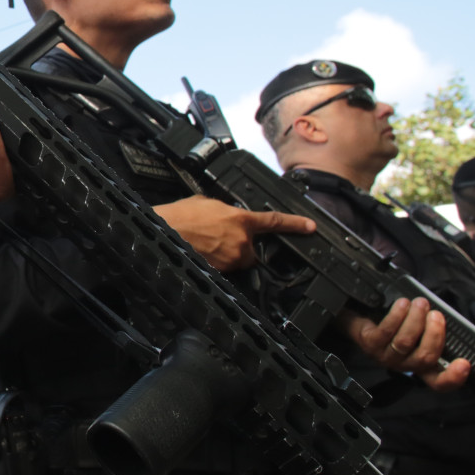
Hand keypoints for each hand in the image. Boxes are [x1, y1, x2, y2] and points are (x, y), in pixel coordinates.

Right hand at [153, 197, 315, 271]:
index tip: (310, 227)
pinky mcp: (221, 272)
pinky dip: (216, 262)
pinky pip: (224, 268)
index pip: (274, 221)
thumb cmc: (180, 216)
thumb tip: (229, 214)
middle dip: (240, 245)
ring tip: (205, 243)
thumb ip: (226, 210)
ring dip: (227, 254)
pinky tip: (201, 252)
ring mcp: (231, 259)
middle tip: (218, 237)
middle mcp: (240, 241)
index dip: (295, 224)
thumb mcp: (207, 202)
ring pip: (238, 260)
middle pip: (252, 249)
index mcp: (240, 220)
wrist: (164, 231)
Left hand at [342, 298, 467, 390]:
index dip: (453, 377)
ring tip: (419, 303)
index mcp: (420, 365)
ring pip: (405, 342)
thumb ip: (434, 330)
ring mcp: (385, 356)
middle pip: (425, 358)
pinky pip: (387, 331)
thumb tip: (446, 320)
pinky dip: (398, 315)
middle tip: (435, 314)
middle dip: (434, 333)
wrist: (363, 315)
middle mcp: (403, 365)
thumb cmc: (396, 323)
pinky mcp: (370, 344)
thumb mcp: (420, 329)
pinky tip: (402, 304)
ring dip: (415, 319)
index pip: (439, 382)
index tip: (464, 363)